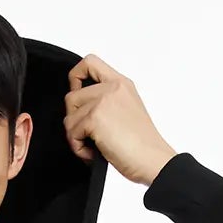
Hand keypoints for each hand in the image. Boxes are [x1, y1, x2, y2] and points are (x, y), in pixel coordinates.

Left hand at [63, 55, 175, 185]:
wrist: (152, 160)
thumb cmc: (143, 145)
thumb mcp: (128, 110)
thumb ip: (107, 101)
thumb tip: (82, 110)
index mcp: (121, 83)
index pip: (89, 62)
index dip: (76, 77)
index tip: (78, 95)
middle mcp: (112, 88)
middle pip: (72, 96)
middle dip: (75, 121)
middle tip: (89, 136)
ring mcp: (102, 101)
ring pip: (69, 117)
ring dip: (76, 137)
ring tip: (93, 147)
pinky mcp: (95, 118)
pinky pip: (72, 133)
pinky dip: (79, 149)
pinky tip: (94, 153)